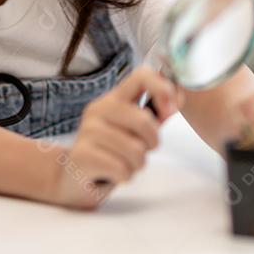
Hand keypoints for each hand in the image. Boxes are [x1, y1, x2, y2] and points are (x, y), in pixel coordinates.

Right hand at [49, 65, 183, 209]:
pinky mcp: (81, 155)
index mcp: (114, 97)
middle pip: (144, 121)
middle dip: (152, 143)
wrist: (73, 177)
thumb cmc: (111, 151)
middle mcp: (99, 108)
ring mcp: (87, 130)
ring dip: (138, 164)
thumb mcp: (134, 129)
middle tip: (142, 150)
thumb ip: (157, 113)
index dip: (163, 90)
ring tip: (124, 163)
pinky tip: (112, 173)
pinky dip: (125, 176)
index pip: (142, 75)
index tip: (170, 112)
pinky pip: (122, 169)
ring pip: (136, 150)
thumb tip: (179, 97)